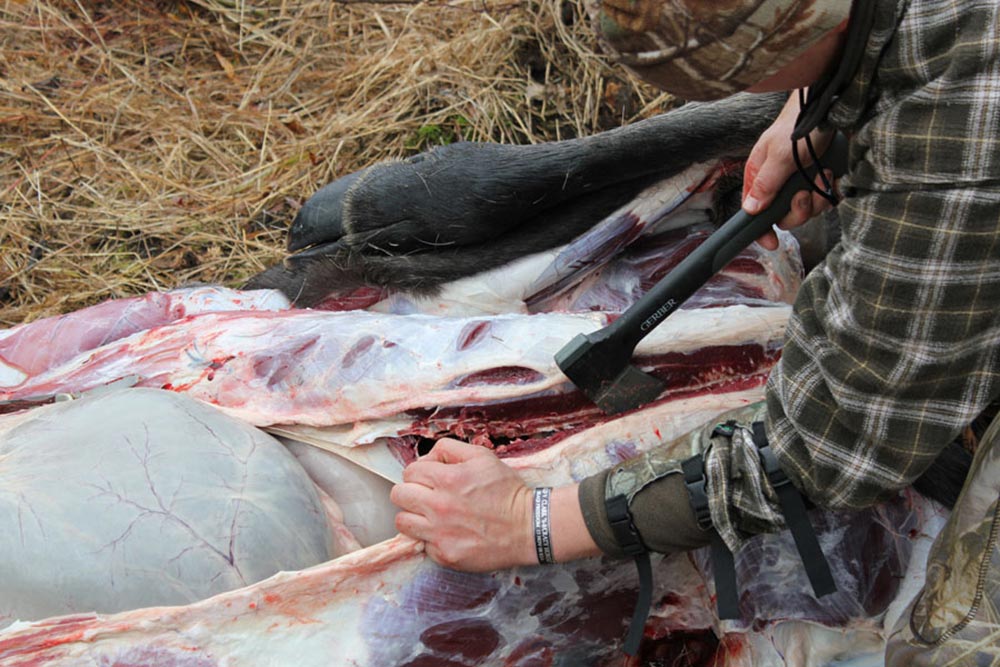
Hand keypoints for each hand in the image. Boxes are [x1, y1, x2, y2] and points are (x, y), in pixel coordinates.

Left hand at [390, 439, 535, 571]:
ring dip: (413, 516)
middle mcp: (439, 506)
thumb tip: (427, 458)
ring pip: (402, 521)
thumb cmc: (507, 491)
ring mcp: (440, 534)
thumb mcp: (482, 456)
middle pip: (398, 495)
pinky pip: (421, 544)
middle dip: (411, 492)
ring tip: (431, 516)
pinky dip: (430, 539)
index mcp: (447, 479)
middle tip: (426, 496)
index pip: (409, 471)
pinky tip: (447, 533)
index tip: (431, 479)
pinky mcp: (445, 555)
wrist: (529, 528)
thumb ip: (449, 449)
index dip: (420, 473)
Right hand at [742, 92, 836, 250]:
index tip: (772, 242)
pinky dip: (829, 190)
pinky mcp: (821, 178)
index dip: (762, 229)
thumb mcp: (779, 156)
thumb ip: (765, 184)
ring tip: (821, 176)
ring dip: (817, 197)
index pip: (755, 211)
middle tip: (804, 194)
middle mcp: (779, 182)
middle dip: (798, 210)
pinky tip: (829, 174)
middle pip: (784, 216)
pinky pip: (825, 199)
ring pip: (807, 209)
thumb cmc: (799, 123)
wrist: (832, 104)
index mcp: (760, 176)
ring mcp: (801, 181)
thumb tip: (750, 210)